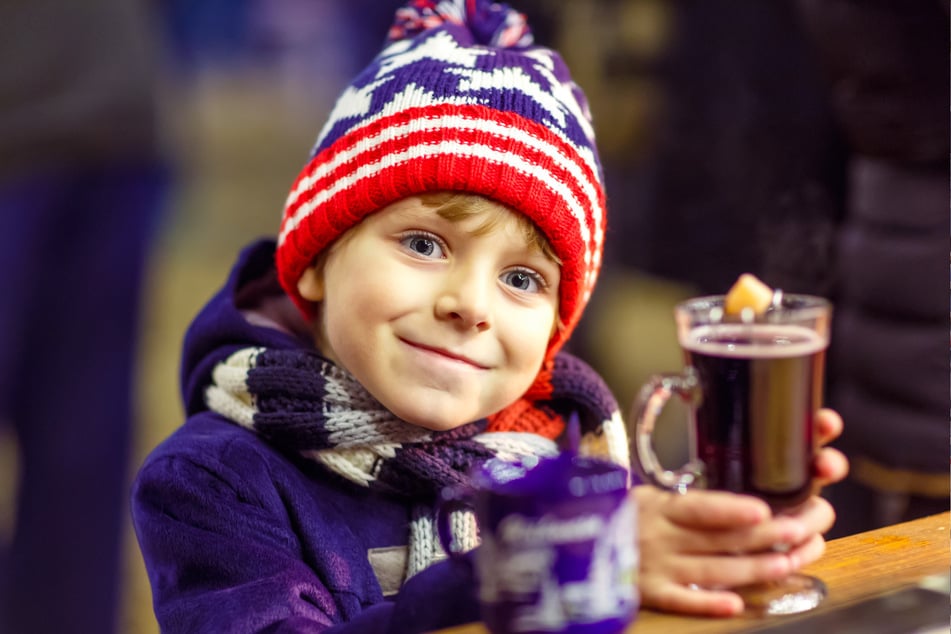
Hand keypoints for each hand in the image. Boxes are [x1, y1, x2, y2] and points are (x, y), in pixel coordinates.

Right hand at [633, 407, 849, 616]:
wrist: (575, 544)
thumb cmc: (619, 517)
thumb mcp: (645, 499)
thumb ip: (683, 504)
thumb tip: (742, 504)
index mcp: (659, 507)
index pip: (700, 507)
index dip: (732, 509)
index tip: (764, 509)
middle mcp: (660, 536)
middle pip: (719, 538)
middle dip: (766, 536)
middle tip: (802, 530)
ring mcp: (656, 567)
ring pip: (712, 569)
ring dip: (754, 567)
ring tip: (788, 562)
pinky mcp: (649, 594)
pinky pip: (682, 600)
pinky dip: (708, 602)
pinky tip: (735, 604)